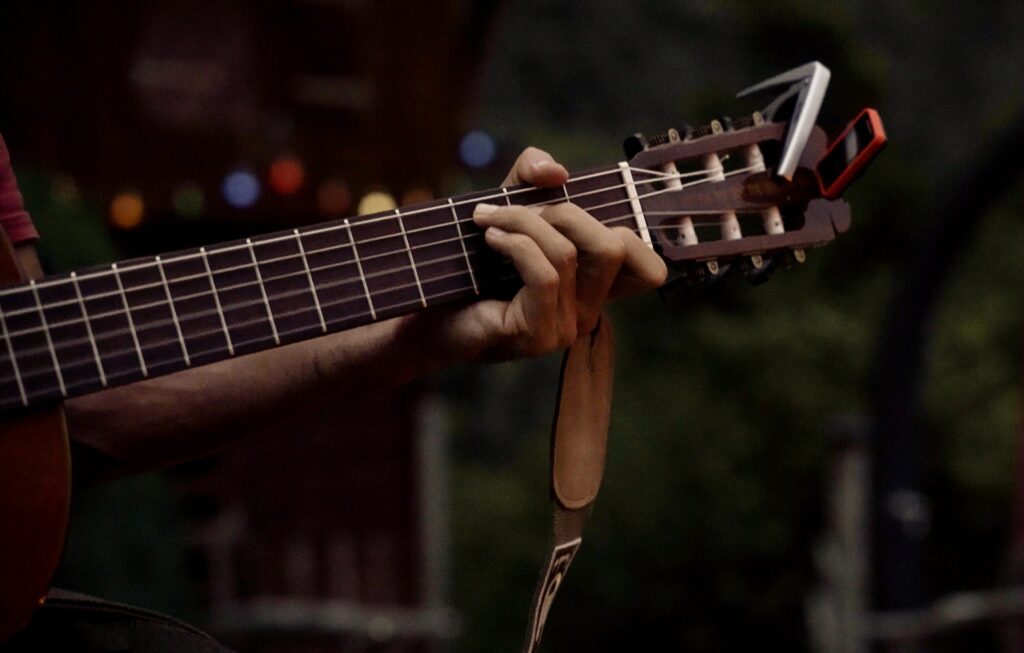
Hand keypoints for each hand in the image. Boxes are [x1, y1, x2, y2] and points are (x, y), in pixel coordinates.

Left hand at [402, 147, 666, 362]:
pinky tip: (490, 239)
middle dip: (567, 211)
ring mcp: (566, 328)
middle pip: (616, 247)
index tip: (582, 207)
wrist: (424, 316)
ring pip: (570, 254)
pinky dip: (516, 243)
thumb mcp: (507, 208)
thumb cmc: (468, 266)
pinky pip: (545, 274)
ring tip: (487, 218)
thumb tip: (557, 171)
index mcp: (592, 287)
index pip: (649, 269)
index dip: (635, 233)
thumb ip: (532, 178)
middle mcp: (588, 311)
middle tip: (519, 208)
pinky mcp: (537, 335)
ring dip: (524, 221)